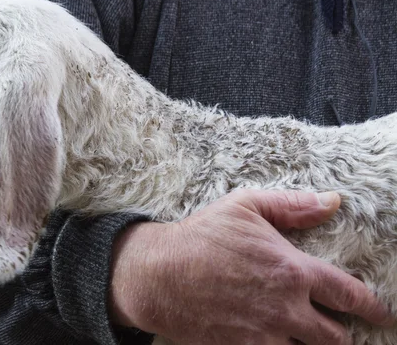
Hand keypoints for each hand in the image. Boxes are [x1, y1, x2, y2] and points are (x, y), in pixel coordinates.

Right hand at [109, 189, 393, 344]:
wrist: (158, 275)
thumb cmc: (200, 236)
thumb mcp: (245, 206)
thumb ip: (292, 205)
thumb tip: (331, 201)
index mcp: (292, 270)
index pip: (349, 295)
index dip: (371, 306)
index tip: (380, 312)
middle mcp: (286, 309)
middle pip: (336, 337)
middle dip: (343, 334)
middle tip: (339, 329)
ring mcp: (265, 335)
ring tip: (310, 340)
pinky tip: (278, 343)